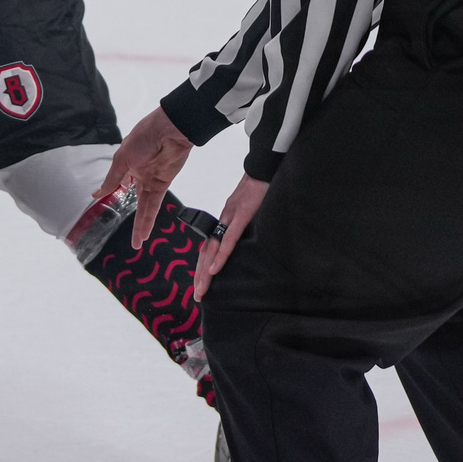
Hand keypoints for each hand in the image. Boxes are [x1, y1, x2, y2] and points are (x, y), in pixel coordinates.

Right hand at [93, 106, 194, 250]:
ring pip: (145, 207)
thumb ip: (112, 179)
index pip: (119, 182)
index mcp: (127, 164)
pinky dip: (149, 218)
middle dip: (133, 220)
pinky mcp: (163, 183)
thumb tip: (97, 193)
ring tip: (137, 243)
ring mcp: (152, 180)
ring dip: (141, 225)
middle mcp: (140, 174)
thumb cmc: (143, 137)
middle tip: (132, 240)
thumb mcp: (122, 158)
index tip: (103, 200)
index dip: (112, 191)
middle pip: (135, 201)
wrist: (170, 129)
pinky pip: (154, 204)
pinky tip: (144, 232)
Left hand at [192, 174, 268, 300]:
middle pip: (207, 251)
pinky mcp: (241, 215)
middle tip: (198, 295)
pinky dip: (220, 256)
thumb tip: (253, 239)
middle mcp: (224, 220)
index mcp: (227, 219)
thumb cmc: (262, 186)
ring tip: (201, 290)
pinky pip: (228, 239)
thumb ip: (249, 223)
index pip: (212, 246)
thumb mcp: (254, 209)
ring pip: (213, 249)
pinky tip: (213, 270)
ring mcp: (231, 217)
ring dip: (205, 272)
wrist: (264, 166)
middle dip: (201, 275)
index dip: (205, 265)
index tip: (202, 283)